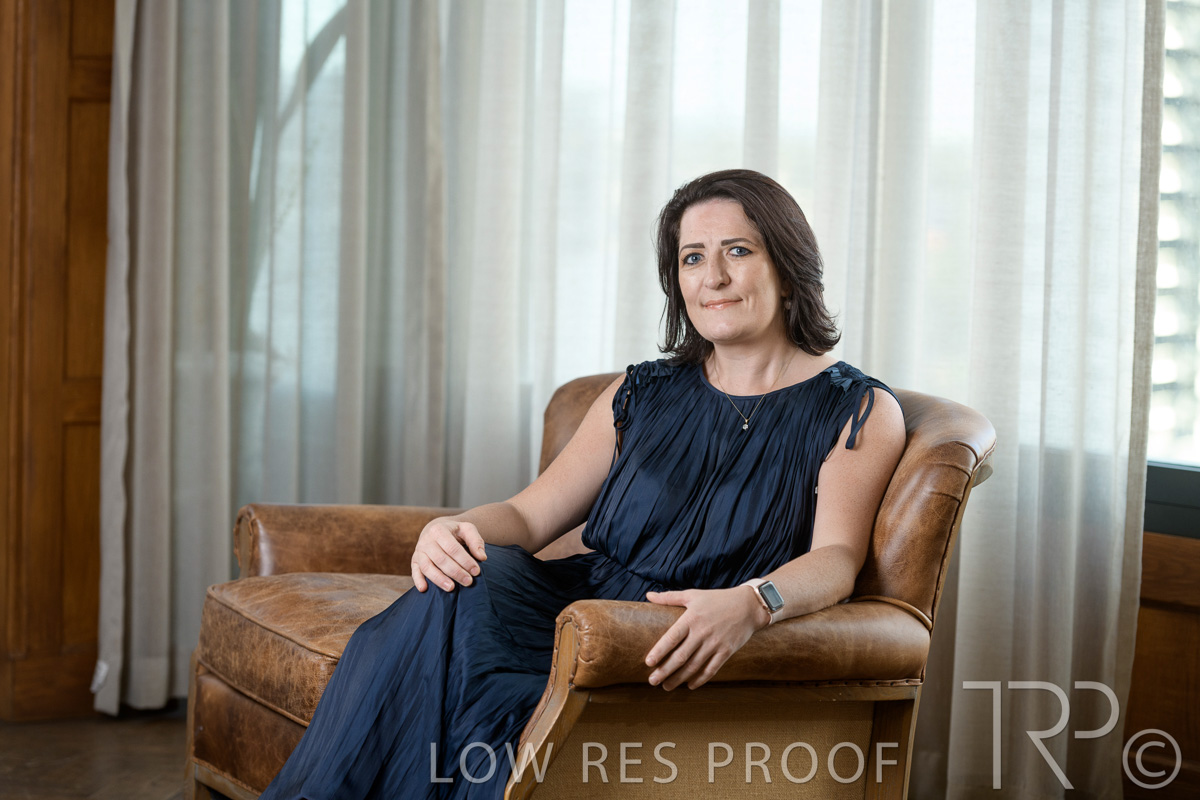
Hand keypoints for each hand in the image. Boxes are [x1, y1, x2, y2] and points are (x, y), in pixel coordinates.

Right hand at [411, 519, 487, 592]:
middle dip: (455, 572)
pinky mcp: (414, 560)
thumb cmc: (455, 531)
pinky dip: (418, 580)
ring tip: (451, 588)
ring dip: (439, 579)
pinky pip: (414, 571)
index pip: (453, 548)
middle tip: (468, 582)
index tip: (476, 571)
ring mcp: (419, 551)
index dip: (465, 561)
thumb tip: (482, 557)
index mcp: (439, 530)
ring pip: (427, 567)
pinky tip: (424, 589)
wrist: (436, 529)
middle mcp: (426, 540)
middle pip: (441, 559)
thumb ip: (476, 541)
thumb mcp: (467, 529)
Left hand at [643, 586, 769, 690]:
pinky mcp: (726, 652)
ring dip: (679, 678)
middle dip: (665, 671)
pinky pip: (711, 669)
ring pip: (694, 666)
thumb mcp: (693, 595)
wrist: (748, 606)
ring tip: (666, 686)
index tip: (648, 663)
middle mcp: (702, 632)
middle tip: (652, 681)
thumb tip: (648, 595)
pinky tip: (690, 685)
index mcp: (692, 618)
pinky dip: (700, 680)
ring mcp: (715, 644)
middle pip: (680, 656)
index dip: (659, 651)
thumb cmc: (717, 599)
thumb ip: (669, 597)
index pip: (672, 637)